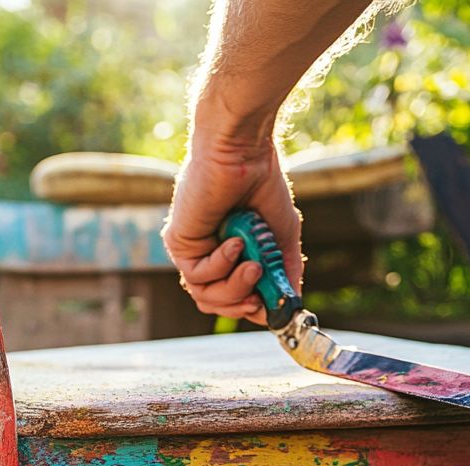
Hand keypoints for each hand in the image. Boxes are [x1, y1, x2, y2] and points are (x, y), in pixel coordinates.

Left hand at [162, 132, 302, 325]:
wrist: (243, 153)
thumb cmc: (262, 186)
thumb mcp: (281, 238)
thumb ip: (284, 273)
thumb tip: (291, 305)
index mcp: (226, 255)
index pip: (230, 298)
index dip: (251, 309)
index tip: (273, 306)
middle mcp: (205, 255)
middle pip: (214, 304)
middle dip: (241, 305)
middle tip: (260, 294)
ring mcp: (190, 250)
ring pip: (205, 296)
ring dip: (235, 288)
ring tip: (254, 265)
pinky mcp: (178, 242)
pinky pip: (198, 275)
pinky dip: (222, 264)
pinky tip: (235, 242)